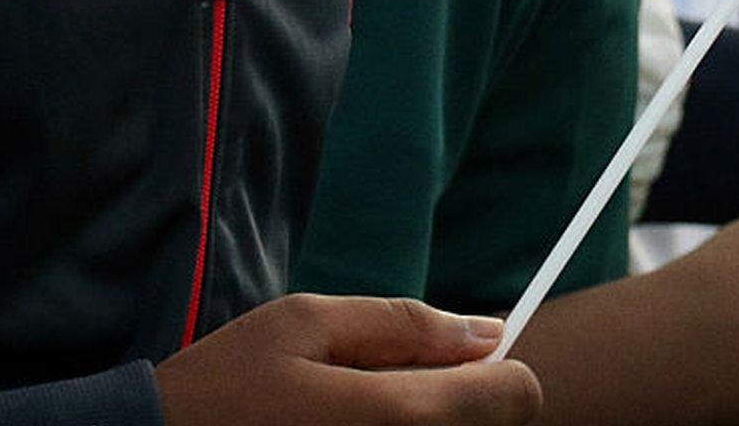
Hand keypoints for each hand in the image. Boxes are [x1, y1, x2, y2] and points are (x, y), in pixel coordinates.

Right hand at [154, 295, 540, 425]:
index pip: (517, 396)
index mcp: (395, 417)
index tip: (451, 361)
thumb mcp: (305, 324)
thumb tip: (489, 329)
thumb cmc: (222, 388)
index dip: (497, 369)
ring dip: (418, 425)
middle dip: (454, 399)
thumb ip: (405, 323)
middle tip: (377, 390)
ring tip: (347, 416)